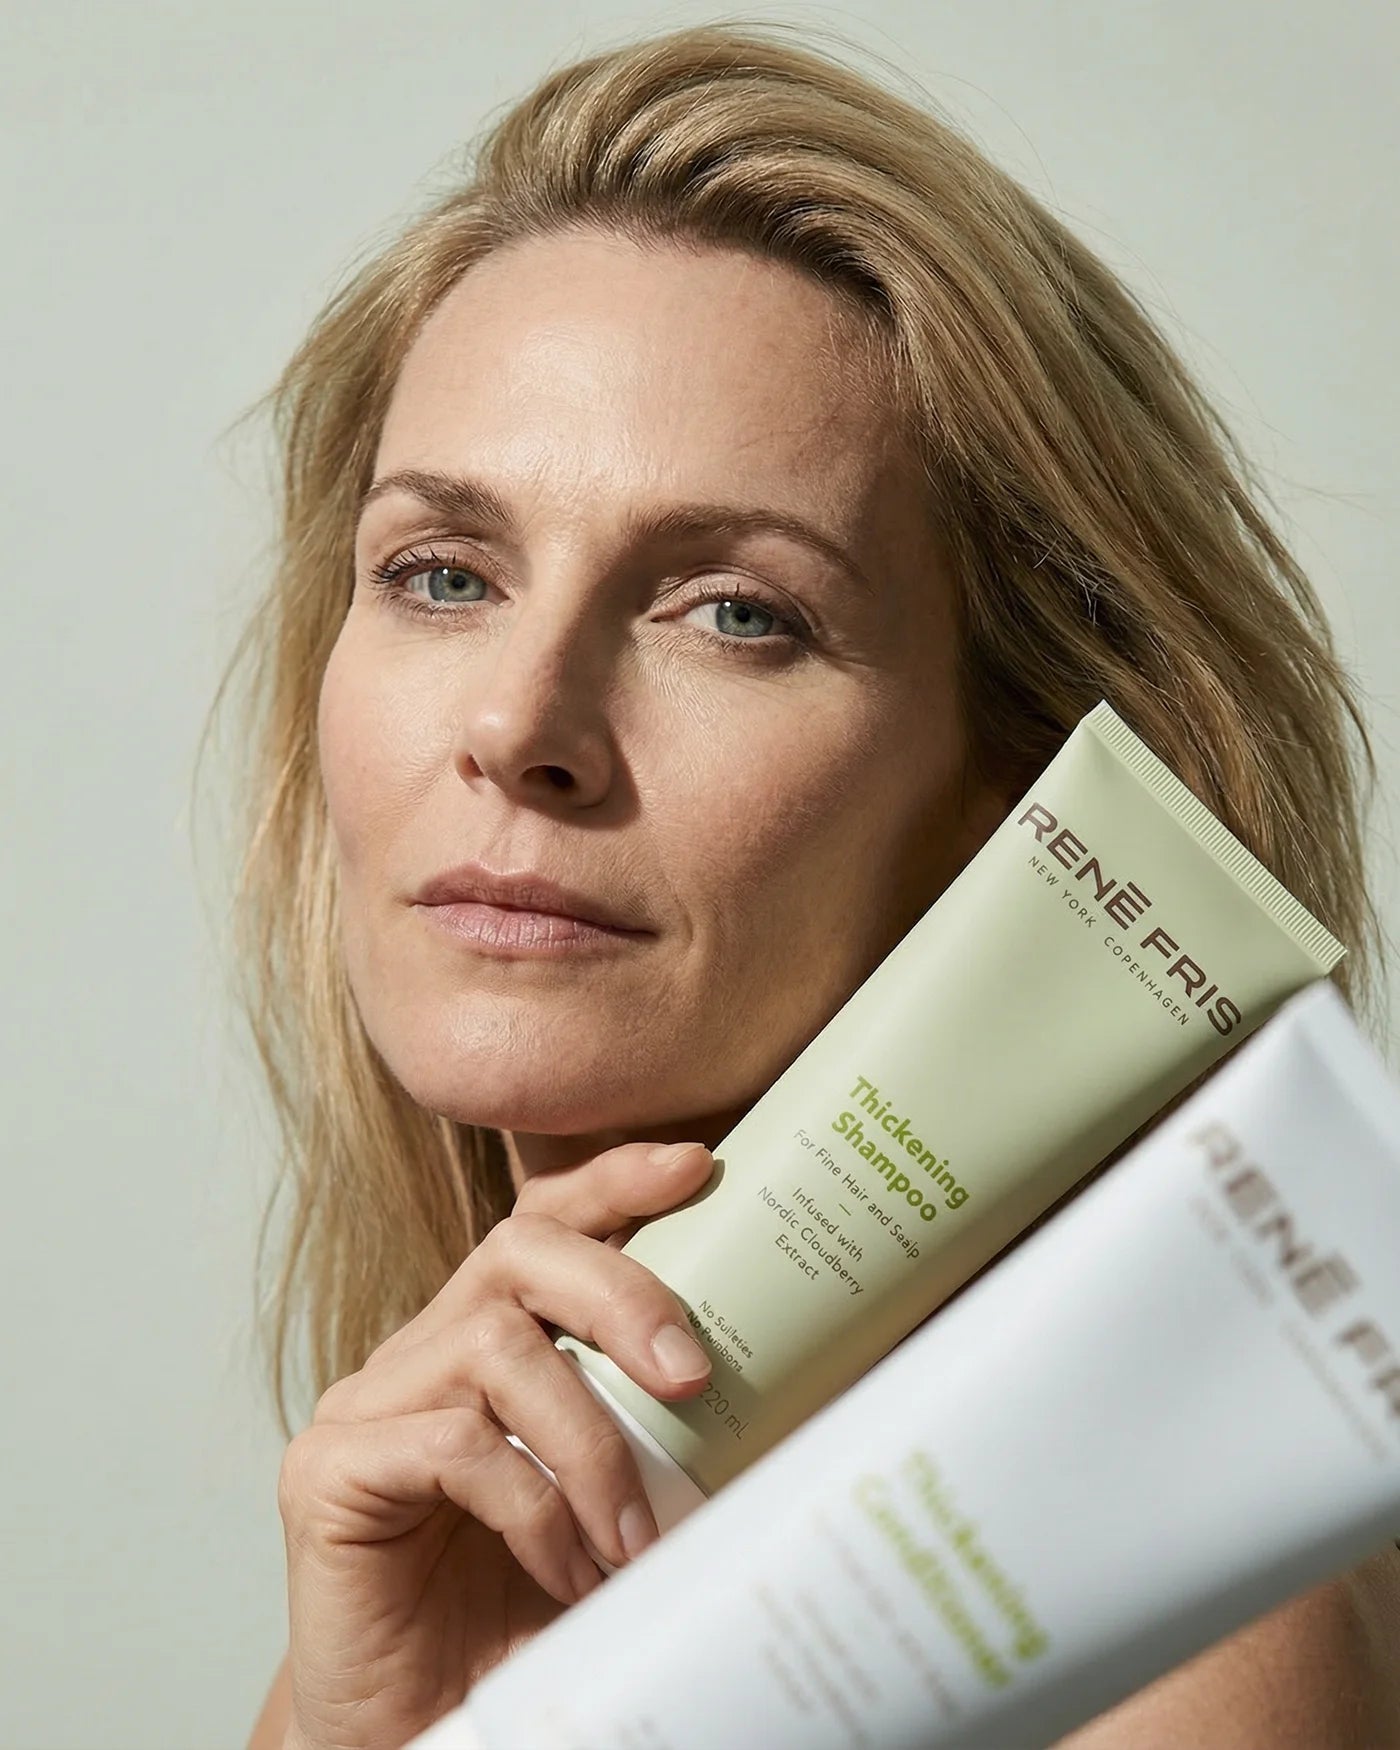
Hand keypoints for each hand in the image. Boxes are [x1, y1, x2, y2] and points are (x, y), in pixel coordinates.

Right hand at [276, 1138, 714, 1748]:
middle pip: (517, 1253)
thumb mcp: (616, 1504)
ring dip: (589, 1441)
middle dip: (620, 1294)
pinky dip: (532, 1506)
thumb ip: (664, 1441)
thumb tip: (801, 1386)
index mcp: (490, 1341)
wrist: (424, 1731)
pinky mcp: (328, 1470)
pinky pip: (449, 1446)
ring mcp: (369, 1404)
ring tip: (633, 1536)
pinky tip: (563, 1570)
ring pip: (493, 1349)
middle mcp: (425, 1353)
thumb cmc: (524, 1613)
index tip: (694, 1165)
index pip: (544, 1224)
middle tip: (694, 1376)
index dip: (612, 1180)